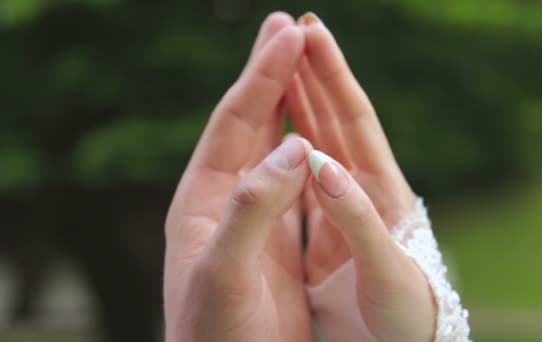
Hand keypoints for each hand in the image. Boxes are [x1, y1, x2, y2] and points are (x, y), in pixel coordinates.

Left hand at [163, 13, 313, 341]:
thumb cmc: (216, 337)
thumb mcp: (225, 273)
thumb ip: (255, 209)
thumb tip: (293, 147)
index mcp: (203, 200)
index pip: (234, 123)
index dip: (262, 77)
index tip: (289, 35)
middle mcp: (226, 202)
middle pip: (248, 124)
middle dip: (269, 74)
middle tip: (287, 27)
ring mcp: (252, 218)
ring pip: (271, 148)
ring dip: (288, 104)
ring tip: (299, 64)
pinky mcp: (276, 240)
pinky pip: (293, 183)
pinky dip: (306, 150)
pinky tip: (314, 132)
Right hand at [286, 13, 435, 340]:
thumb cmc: (405, 316)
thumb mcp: (386, 269)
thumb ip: (356, 219)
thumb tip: (321, 165)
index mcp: (384, 192)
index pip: (356, 120)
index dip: (334, 76)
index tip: (312, 34)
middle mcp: (366, 191)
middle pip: (338, 122)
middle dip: (315, 76)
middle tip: (292, 35)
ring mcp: (347, 208)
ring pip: (321, 145)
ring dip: (301, 107)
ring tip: (282, 72)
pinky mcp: (330, 231)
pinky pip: (307, 180)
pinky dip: (292, 152)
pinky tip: (278, 137)